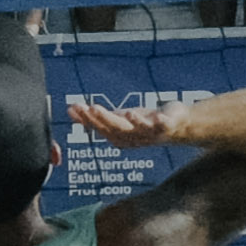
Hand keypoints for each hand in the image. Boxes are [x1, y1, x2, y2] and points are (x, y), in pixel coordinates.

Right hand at [67, 93, 207, 146]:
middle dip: (103, 119)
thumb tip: (70, 111)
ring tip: (124, 112)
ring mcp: (150, 133)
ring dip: (132, 122)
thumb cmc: (143, 123)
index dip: (88, 119)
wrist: (175, 126)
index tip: (75, 107)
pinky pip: (163, 126)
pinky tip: (155, 116)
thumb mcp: (117, 119)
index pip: (100, 128)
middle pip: (116, 129)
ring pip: (138, 129)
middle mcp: (133, 138)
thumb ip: (94, 118)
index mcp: (119, 136)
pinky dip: (159, 123)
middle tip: (89, 108)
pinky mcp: (166, 127)